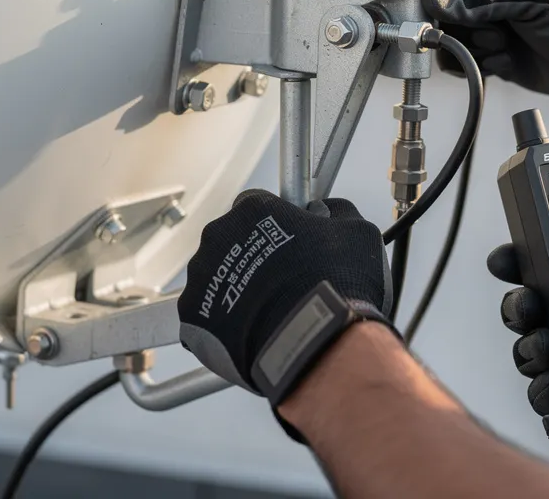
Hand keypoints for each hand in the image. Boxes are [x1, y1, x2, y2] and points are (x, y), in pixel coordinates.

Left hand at [178, 189, 394, 406]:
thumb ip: (338, 211)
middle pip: (231, 240)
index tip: (290, 242)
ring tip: (269, 311)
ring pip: (216, 278)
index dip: (275, 225)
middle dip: (253, 258)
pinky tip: (251, 332)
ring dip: (238, 289)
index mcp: (253, 209)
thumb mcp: (356, 231)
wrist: (314, 342)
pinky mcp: (191, 316)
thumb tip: (330, 210)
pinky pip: (206, 315)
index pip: (257, 206)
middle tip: (282, 281)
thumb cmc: (336, 285)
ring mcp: (201, 277)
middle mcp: (218, 236)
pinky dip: (224, 323)